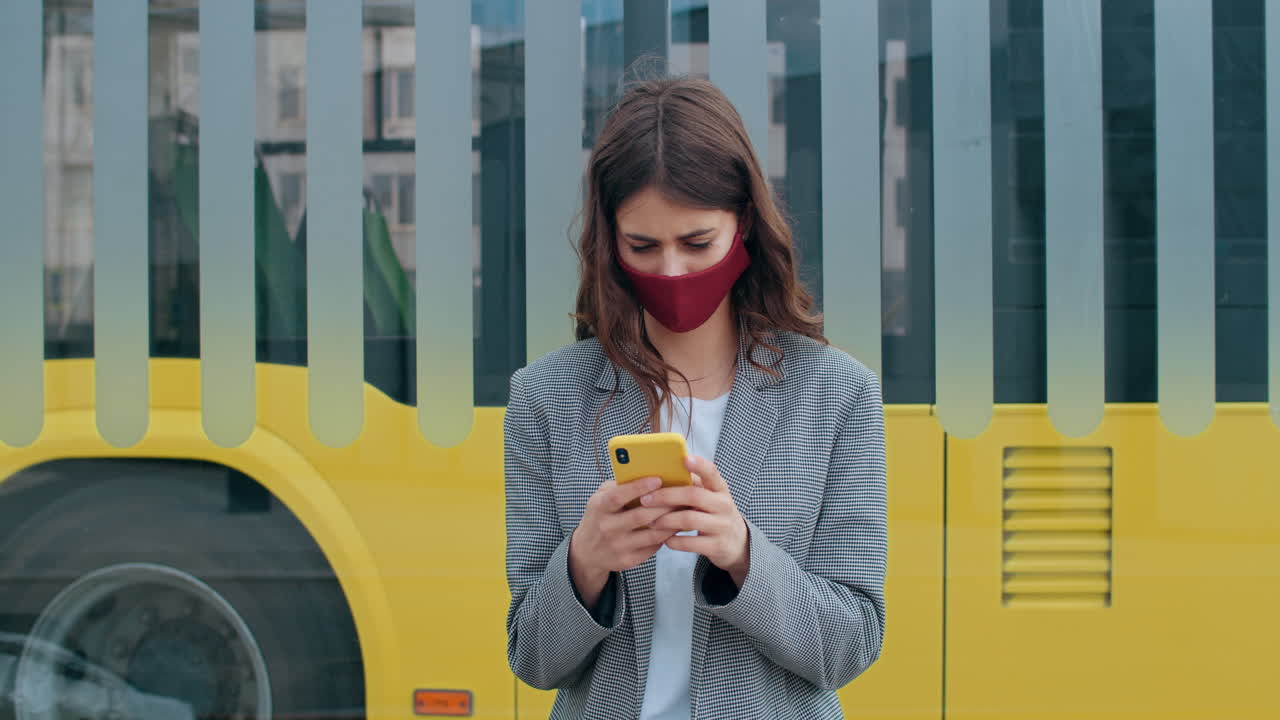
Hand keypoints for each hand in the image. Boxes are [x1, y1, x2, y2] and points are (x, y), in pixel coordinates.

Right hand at [568, 476, 678, 607]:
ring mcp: (618, 546)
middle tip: (682, 494)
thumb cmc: (599, 517)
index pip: (618, 496)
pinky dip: (667, 536)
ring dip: (671, 522)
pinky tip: (676, 527)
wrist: (587, 551)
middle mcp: (607, 528)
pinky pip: (653, 547)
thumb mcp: (600, 498)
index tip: (658, 479)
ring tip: (685, 510)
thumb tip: (646, 473)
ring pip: (652, 534)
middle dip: (664, 504)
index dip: (639, 487)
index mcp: (600, 508)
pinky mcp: (628, 560)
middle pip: (641, 516)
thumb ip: (618, 486)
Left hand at [643, 455, 750, 587]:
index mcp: (720, 489)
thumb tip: (662, 474)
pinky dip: (674, 541)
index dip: (699, 465)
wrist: (738, 543)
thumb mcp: (711, 497)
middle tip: (645, 499)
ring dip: (665, 520)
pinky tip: (665, 539)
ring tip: (651, 522)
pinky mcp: (717, 546)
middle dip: (666, 496)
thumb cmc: (715, 514)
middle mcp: (723, 505)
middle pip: (693, 495)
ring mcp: (722, 526)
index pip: (712, 472)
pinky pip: (690, 543)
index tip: (684, 458)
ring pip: (689, 519)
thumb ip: (693, 486)